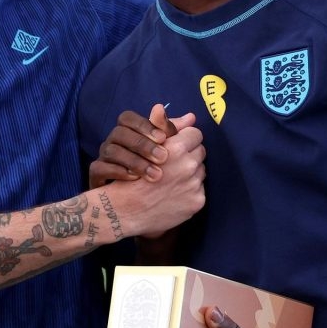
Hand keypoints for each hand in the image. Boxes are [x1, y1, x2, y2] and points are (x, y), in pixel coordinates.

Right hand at [89, 104, 182, 187]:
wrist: (126, 203)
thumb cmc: (147, 170)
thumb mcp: (162, 151)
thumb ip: (173, 134)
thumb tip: (191, 118)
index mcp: (125, 131)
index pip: (129, 118)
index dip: (146, 126)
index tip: (164, 138)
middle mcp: (112, 140)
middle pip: (121, 133)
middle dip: (144, 145)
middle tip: (164, 158)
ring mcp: (101, 156)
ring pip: (111, 150)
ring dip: (134, 161)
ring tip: (155, 175)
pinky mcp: (95, 173)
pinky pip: (99, 168)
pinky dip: (118, 173)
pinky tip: (136, 181)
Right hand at [108, 119, 204, 235]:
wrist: (124, 211)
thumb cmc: (131, 175)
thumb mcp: (142, 145)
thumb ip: (165, 127)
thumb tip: (190, 116)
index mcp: (176, 149)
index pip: (195, 134)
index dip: (184, 138)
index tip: (176, 145)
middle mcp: (188, 166)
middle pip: (200, 151)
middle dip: (189, 154)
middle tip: (174, 163)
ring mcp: (193, 186)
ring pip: (201, 170)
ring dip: (190, 172)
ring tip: (173, 179)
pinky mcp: (196, 202)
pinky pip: (200, 189)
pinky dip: (190, 190)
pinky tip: (174, 193)